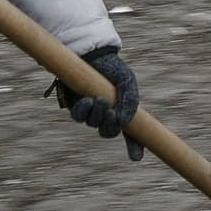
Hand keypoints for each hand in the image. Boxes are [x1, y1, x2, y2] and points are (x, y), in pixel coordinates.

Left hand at [49, 46, 143, 160]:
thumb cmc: (111, 66)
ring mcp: (90, 111)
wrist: (91, 51)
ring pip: (93, 124)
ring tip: (99, 100)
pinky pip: (78, 116)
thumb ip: (130, 100)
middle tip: (112, 114)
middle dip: (110, 127)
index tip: (135, 158)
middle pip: (109, 132)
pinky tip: (87, 100)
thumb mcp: (127, 80)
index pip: (131, 133)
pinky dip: (83, 111)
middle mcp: (106, 113)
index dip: (134, 147)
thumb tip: (124, 122)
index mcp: (122, 109)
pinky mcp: (75, 105)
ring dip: (97, 116)